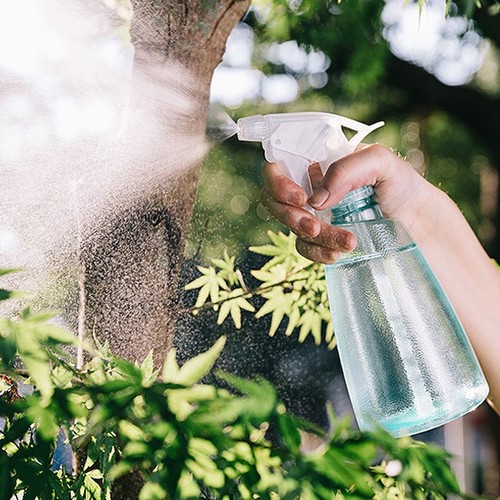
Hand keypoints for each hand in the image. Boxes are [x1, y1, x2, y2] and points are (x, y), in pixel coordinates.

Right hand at [260, 144, 434, 262]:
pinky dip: (317, 253)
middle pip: (275, 200)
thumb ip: (348, 168)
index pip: (280, 165)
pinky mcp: (323, 241)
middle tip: (313, 225)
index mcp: (320, 164)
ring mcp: (316, 216)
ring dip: (312, 237)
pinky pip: (305, 248)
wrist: (424, 228)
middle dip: (290, 215)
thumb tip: (316, 199)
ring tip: (347, 241)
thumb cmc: (405, 188)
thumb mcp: (383, 163)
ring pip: (291, 227)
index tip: (300, 197)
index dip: (278, 181)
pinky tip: (338, 254)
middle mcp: (313, 189)